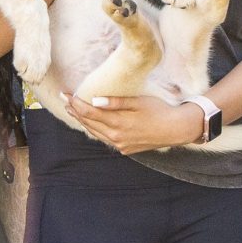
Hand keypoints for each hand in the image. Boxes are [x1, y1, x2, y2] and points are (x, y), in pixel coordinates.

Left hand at [60, 93, 206, 154]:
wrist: (176, 129)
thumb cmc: (159, 110)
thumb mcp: (138, 102)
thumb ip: (115, 102)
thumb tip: (94, 101)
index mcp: (118, 123)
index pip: (89, 112)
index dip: (75, 103)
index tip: (65, 93)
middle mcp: (116, 137)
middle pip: (89, 123)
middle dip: (76, 111)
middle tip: (65, 100)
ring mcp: (120, 144)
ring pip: (96, 133)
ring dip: (84, 122)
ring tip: (73, 111)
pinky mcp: (126, 148)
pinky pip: (105, 139)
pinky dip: (96, 130)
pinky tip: (93, 124)